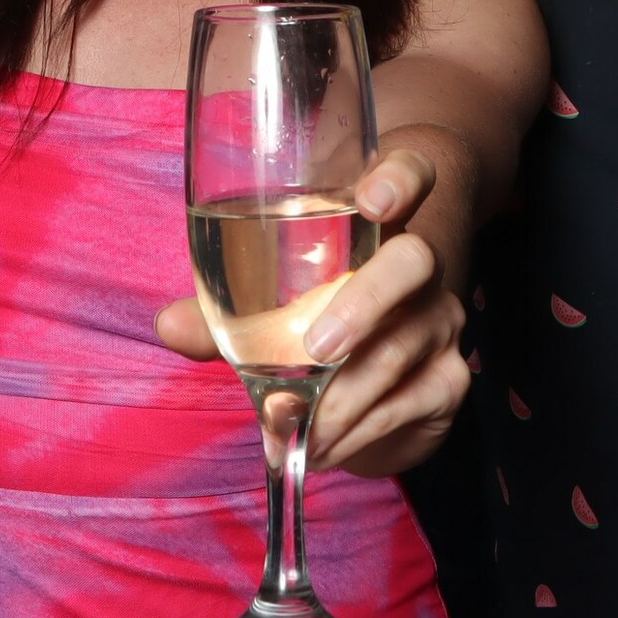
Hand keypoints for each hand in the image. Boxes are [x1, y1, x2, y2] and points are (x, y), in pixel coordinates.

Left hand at [154, 146, 472, 478]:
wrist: (379, 375)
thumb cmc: (315, 313)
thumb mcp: (268, 303)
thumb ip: (220, 311)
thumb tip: (168, 325)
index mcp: (377, 220)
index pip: (410, 172)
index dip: (399, 178)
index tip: (373, 200)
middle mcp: (420, 261)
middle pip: (412, 261)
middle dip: (362, 304)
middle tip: (315, 350)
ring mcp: (440, 319)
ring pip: (396, 350)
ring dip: (337, 398)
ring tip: (287, 424)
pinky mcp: (449, 379)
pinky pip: (403, 406)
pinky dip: (353, 434)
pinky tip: (319, 446)